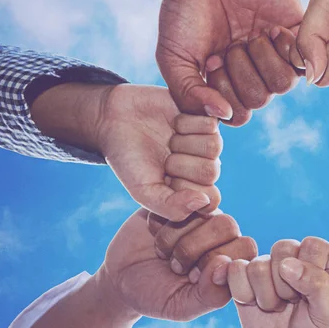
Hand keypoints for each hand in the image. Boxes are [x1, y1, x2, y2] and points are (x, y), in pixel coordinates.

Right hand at [97, 85, 222, 220]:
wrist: (113, 119)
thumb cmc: (128, 159)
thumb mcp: (142, 191)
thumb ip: (171, 207)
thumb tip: (204, 201)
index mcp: (192, 190)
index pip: (212, 199)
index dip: (188, 189)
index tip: (165, 179)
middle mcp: (203, 168)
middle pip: (212, 171)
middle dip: (181, 164)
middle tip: (164, 157)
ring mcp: (206, 143)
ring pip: (214, 147)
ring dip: (184, 142)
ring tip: (168, 141)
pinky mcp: (206, 120)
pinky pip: (211, 125)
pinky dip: (187, 123)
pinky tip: (174, 124)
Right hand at [98, 210, 256, 320]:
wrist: (121, 279)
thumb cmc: (156, 296)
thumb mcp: (181, 306)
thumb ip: (210, 295)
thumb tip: (226, 266)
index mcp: (231, 258)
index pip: (246, 246)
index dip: (218, 260)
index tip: (194, 278)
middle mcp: (220, 234)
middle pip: (226, 224)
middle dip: (194, 248)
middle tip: (175, 266)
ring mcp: (198, 214)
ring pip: (202, 211)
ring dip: (174, 237)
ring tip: (162, 254)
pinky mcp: (175, 201)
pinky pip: (175, 200)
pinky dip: (159, 222)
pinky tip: (153, 235)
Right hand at [157, 0, 302, 125]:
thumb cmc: (188, 8)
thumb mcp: (173, 55)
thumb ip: (187, 92)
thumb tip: (222, 116)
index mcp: (226, 84)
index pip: (236, 115)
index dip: (223, 94)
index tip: (211, 62)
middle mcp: (253, 75)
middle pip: (258, 101)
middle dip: (239, 73)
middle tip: (229, 45)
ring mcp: (275, 56)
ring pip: (281, 85)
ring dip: (262, 61)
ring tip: (250, 37)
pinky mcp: (296, 36)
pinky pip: (303, 62)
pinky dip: (287, 49)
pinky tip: (272, 29)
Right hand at [228, 238, 328, 327]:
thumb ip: (318, 283)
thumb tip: (286, 264)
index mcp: (321, 260)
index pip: (312, 245)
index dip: (310, 272)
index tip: (314, 297)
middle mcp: (294, 258)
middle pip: (282, 249)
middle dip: (286, 285)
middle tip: (293, 304)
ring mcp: (267, 269)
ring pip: (257, 264)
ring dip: (266, 295)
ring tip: (276, 309)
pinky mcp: (243, 281)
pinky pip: (234, 270)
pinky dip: (243, 293)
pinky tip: (254, 306)